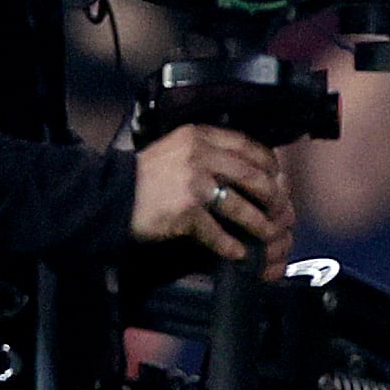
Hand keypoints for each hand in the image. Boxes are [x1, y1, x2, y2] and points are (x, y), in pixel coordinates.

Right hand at [131, 124, 290, 269]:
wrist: (110, 194)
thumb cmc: (145, 176)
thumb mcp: (177, 148)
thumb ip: (208, 150)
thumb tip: (249, 166)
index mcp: (199, 137)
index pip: (250, 146)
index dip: (271, 166)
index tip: (279, 179)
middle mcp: (199, 156)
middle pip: (254, 177)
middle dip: (273, 198)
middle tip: (280, 211)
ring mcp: (192, 184)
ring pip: (242, 207)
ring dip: (259, 225)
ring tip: (266, 235)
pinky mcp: (185, 211)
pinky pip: (218, 232)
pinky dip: (230, 245)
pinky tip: (238, 252)